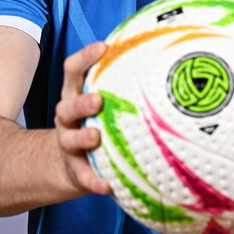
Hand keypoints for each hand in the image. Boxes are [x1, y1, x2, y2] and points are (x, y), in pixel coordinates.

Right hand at [54, 41, 111, 196]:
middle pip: (68, 105)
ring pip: (69, 138)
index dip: (86, 57)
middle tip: (98, 99)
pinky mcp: (75, 169)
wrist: (70, 162)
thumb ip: (124, 82)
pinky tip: (106, 185)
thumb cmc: (95, 122)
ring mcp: (68, 143)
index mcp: (76, 95)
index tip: (104, 48)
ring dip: (82, 137)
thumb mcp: (104, 100)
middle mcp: (68, 117)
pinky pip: (83, 176)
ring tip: (95, 136)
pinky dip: (93, 181)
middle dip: (82, 102)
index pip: (74, 70)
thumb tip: (165, 54)